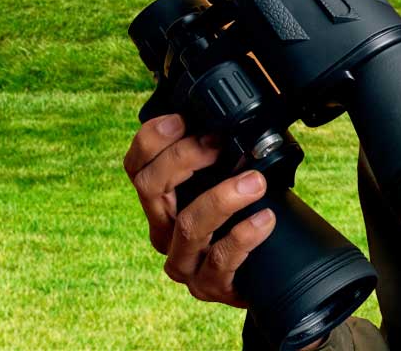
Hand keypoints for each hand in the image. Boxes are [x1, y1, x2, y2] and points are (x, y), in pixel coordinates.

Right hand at [123, 113, 278, 307]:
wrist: (265, 274)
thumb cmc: (241, 219)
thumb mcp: (223, 180)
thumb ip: (216, 153)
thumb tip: (228, 114)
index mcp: (159, 201)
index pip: (135, 166)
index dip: (151, 138)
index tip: (182, 119)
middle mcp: (163, 231)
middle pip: (150, 188)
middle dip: (184, 157)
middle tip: (219, 144)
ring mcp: (184, 262)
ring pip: (187, 225)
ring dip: (221, 197)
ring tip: (255, 181)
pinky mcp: (210, 286)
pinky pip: (221, 259)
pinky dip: (244, 235)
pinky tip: (265, 219)